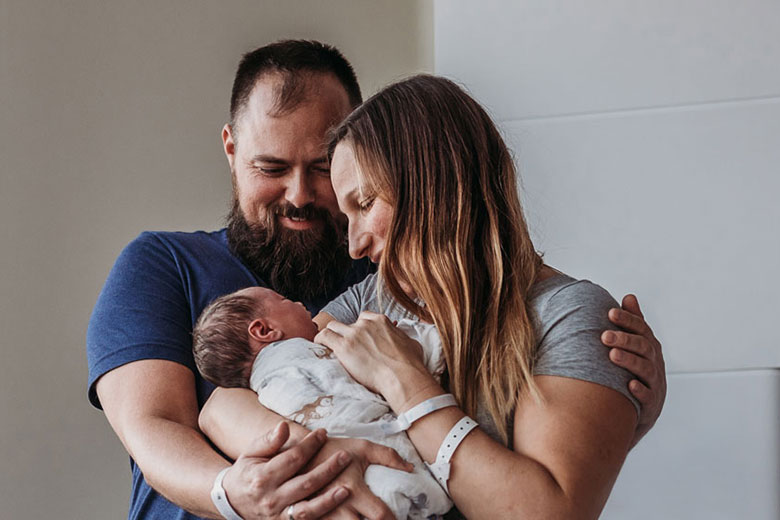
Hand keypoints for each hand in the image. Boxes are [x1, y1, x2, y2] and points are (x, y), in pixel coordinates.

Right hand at [222, 422, 351, 518]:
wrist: (231, 502)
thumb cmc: (246, 472)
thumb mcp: (251, 453)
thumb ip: (268, 440)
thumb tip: (284, 426)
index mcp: (262, 477)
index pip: (292, 459)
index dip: (310, 445)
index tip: (323, 432)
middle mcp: (270, 498)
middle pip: (305, 484)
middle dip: (328, 469)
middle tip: (345, 456)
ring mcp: (277, 516)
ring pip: (307, 510)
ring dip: (328, 500)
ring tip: (346, 489)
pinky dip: (322, 515)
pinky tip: (335, 507)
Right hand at [310, 437, 413, 519]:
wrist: (299, 453)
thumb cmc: (334, 449)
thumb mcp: (362, 447)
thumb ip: (388, 456)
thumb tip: (410, 468)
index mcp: (353, 490)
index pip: (380, 515)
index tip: (398, 519)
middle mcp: (339, 506)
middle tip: (383, 519)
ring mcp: (325, 515)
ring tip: (365, 518)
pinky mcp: (315, 517)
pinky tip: (351, 517)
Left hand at [315, 312, 432, 403]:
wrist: (403, 377)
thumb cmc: (411, 364)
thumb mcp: (411, 343)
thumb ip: (402, 337)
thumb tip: (404, 340)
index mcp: (381, 321)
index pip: (363, 317)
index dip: (360, 328)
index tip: (359, 338)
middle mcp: (366, 324)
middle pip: (348, 323)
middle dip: (346, 333)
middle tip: (347, 347)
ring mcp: (354, 334)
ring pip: (333, 326)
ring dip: (332, 336)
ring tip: (330, 347)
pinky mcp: (344, 346)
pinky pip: (324, 336)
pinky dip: (320, 340)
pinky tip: (319, 347)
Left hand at [601, 294, 666, 445]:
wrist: (638, 413)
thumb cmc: (634, 373)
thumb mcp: (636, 348)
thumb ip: (633, 324)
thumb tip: (629, 296)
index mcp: (649, 347)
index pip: (641, 329)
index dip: (628, 320)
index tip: (610, 312)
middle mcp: (655, 363)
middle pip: (644, 347)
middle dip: (625, 340)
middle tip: (604, 335)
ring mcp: (655, 384)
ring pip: (646, 370)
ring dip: (629, 361)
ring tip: (612, 355)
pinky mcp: (651, 405)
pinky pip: (648, 397)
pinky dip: (640, 390)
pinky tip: (629, 385)